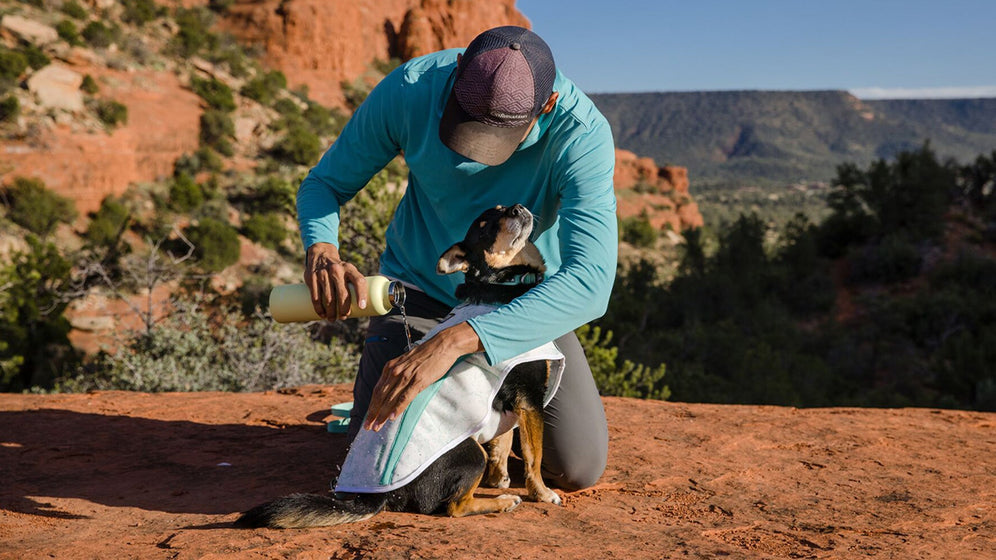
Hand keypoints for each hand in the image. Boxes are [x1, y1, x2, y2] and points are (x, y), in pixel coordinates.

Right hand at [304, 242, 366, 320]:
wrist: (321, 254)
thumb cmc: (340, 270)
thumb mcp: (348, 271)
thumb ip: (354, 285)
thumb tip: (361, 308)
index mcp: (349, 268)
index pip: (359, 281)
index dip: (362, 294)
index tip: (362, 307)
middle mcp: (337, 270)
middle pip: (343, 294)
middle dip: (344, 309)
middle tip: (343, 317)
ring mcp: (323, 273)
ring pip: (329, 298)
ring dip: (331, 312)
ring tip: (332, 318)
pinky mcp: (312, 277)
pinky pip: (315, 297)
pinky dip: (319, 308)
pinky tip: (322, 314)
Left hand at [365, 322, 483, 430]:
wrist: (442, 345)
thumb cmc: (426, 354)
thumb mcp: (406, 362)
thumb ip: (398, 373)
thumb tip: (392, 388)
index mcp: (390, 367)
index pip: (377, 390)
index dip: (371, 405)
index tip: (368, 417)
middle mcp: (395, 371)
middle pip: (380, 396)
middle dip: (373, 413)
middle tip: (367, 427)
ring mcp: (406, 376)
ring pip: (390, 399)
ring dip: (382, 414)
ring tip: (376, 427)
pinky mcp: (418, 380)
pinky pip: (405, 397)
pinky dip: (397, 408)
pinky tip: (392, 417)